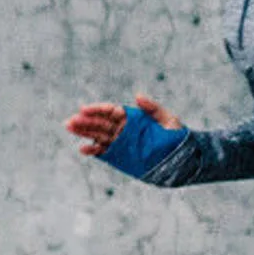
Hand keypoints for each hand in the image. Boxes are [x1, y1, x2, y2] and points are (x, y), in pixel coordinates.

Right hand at [65, 93, 182, 156]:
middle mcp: (124, 129)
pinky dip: (94, 151)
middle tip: (69, 122)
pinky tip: (83, 149)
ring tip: (69, 129)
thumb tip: (138, 95)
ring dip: (84, 133)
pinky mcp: (122, 157)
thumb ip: (152, 109)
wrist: (184, 159)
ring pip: (99, 136)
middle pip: (101, 124)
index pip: (111, 112)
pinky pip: (106, 153)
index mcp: (132, 118)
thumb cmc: (176, 136)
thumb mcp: (168, 119)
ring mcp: (122, 143)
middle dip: (85, 122)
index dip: (97, 110)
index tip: (84, 109)